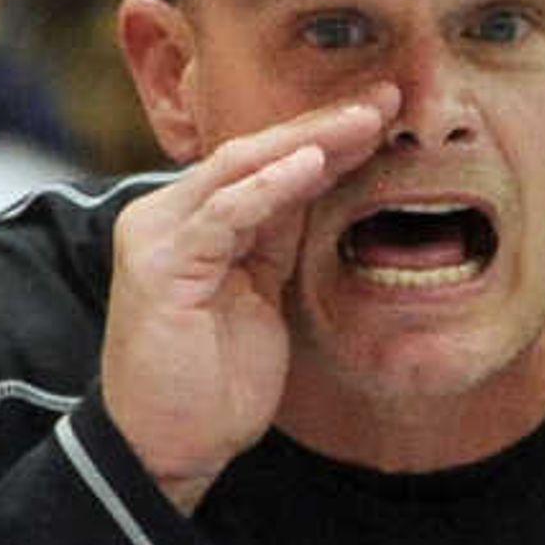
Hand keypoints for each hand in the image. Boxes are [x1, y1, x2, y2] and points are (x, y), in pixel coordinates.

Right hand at [103, 91, 395, 511]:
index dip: (325, 138)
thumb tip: (316, 190)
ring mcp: (160, 234)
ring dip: (307, 142)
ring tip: (363, 122)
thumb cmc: (213, 383)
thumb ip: (276, 243)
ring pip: (240, 169)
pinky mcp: (161, 263)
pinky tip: (312, 165)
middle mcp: (171, 215)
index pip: (266, 165)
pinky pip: (223, 212)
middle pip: (255, 153)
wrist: (169, 445)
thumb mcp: (261, 300)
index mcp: (197, 222)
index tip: (383, 117)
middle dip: (323, 125)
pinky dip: (268, 187)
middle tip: (385, 99)